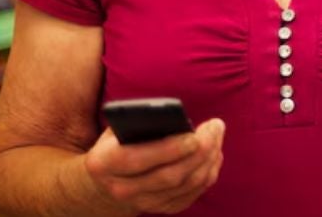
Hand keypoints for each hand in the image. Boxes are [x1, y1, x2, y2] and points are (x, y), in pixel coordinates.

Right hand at [84, 118, 225, 214]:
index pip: (137, 160)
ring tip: (217, 135)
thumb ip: (139, 121)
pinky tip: (214, 153)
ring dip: (208, 159)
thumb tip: (172, 114)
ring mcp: (142, 203)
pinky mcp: (162, 208)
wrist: (110, 176)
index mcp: (104, 163)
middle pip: (169, 176)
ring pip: (186, 185)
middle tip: (216, 126)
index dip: (169, 149)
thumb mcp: (120, 126)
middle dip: (199, 150)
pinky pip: (193, 193)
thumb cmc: (120, 141)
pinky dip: (209, 172)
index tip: (194, 135)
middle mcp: (121, 189)